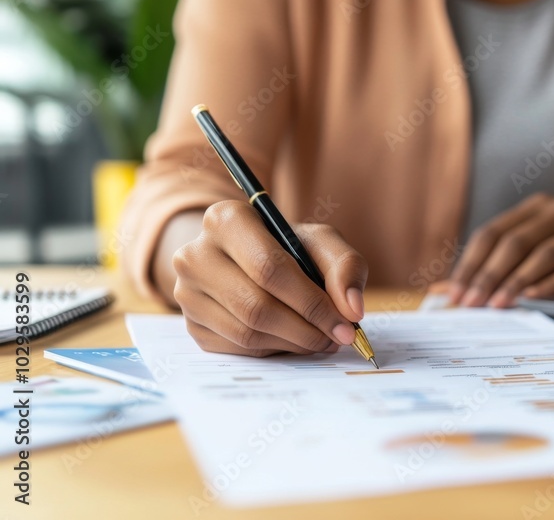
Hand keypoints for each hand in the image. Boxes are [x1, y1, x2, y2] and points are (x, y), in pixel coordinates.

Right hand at [171, 200, 368, 356]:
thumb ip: (346, 266)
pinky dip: (274, 349)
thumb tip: (353, 309)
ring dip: (294, 343)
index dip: (313, 302)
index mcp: (226, 220)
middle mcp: (194, 254)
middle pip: (257, 306)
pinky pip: (238, 348)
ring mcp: (186, 293)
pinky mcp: (191, 325)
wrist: (245, 259)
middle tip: (338, 337)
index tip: (346, 323)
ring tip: (322, 339)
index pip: (269, 268)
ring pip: (247, 332)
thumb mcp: (321, 242)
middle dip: (307, 329)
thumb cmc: (288, 247)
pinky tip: (294, 339)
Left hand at [448, 194, 553, 307]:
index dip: (470, 262)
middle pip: (515, 243)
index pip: (493, 232)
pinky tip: (535, 299)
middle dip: (487, 275)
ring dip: (517, 282)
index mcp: (539, 207)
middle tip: (470, 304)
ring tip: (496, 305)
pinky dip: (553, 283)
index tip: (454, 292)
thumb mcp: (551, 237)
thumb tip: (461, 287)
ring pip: (544, 254)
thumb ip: (513, 255)